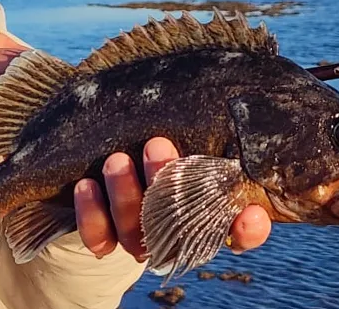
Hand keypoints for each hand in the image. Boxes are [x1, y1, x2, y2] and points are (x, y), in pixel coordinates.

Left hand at [73, 137, 270, 260]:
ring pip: (138, 232)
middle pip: (183, 226)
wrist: (95, 177)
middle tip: (157, 145)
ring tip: (116, 159)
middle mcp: (178, 230)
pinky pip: (99, 236)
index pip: (241, 230)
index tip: (251, 212)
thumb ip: (203, 127)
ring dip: (127, 195)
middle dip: (171, 184)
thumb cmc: (150, 138)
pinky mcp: (103, 241)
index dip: (249, 227)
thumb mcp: (180, 127)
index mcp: (208, 208)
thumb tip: (231, 97)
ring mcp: (140, 239)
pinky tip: (87, 184)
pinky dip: (92, 212)